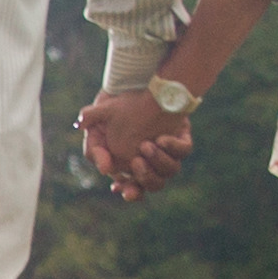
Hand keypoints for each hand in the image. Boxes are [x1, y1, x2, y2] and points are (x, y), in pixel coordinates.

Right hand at [74, 89, 191, 198]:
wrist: (134, 87)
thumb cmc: (113, 112)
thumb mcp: (97, 128)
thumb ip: (93, 147)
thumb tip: (104, 169)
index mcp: (133, 168)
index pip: (134, 190)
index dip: (130, 191)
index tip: (120, 186)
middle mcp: (154, 165)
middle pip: (154, 184)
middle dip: (146, 177)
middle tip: (136, 162)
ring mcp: (169, 153)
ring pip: (171, 170)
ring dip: (159, 161)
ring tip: (146, 146)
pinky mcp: (181, 139)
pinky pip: (183, 150)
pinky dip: (173, 147)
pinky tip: (161, 139)